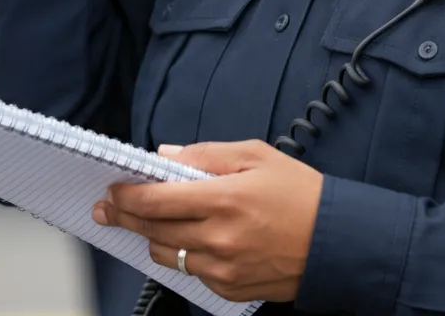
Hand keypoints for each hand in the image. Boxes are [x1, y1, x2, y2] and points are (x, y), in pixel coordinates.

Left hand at [92, 140, 322, 303]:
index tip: (113, 189)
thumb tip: (166, 155)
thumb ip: (206, 154)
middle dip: (125, 216)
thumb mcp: (256, 155)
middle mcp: (219, 239)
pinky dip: (185, 255)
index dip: (127, 196)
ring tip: (153, 221)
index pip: (157, 201)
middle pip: (153, 230)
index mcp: (224, 199)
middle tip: (109, 207)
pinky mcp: (230, 292)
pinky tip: (191, 239)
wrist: (335, 241)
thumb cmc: (299, 193)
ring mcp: (223, 270)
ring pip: (166, 256)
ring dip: (153, 237)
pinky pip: (191, 274)